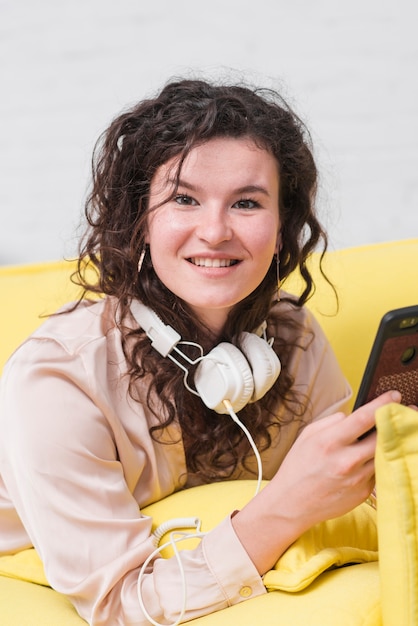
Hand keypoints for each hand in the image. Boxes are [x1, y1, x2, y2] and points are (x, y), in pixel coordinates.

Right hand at [232, 389, 400, 574]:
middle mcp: (347, 461)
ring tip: (390, 433)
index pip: (364, 418)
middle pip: (384, 436)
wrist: (292, 503)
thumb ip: (332, 422)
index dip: (383, 404)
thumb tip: (354, 415)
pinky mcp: (364, 493)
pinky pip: (378, 470)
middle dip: (396, 421)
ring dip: (390, 442)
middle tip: (405, 412)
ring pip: (385, 454)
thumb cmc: (298, 467)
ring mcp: (358, 479)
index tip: (395, 395)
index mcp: (330, 442)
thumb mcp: (307, 436)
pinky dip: (378, 461)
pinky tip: (372, 457)